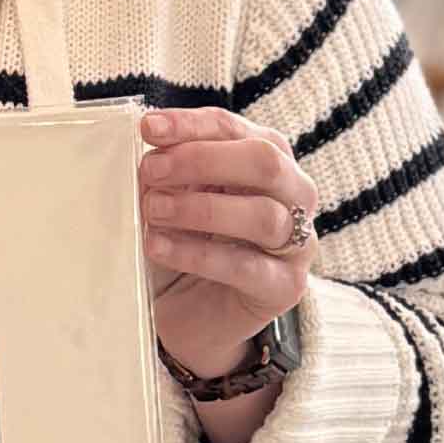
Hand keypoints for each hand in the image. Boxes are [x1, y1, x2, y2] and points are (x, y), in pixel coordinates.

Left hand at [139, 107, 318, 379]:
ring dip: (200, 208)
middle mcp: (293, 195)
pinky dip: (197, 253)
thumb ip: (165, 176)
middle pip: (265, 162)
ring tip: (153, 210)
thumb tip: (147, 154)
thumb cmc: (182, 246)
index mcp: (264, 161)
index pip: (234, 128)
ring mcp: (296, 243)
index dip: (191, 124)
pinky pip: (246, 266)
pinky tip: (158, 246)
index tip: (148, 128)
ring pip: (263, 214)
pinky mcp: (284, 288)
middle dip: (202, 160)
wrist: (190, 317)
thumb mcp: (170, 201)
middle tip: (151, 171)